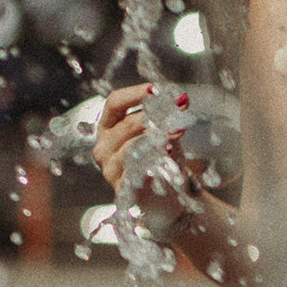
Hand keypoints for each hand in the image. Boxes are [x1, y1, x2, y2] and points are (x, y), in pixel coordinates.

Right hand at [91, 79, 193, 198]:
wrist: (166, 197)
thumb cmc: (160, 161)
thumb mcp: (164, 134)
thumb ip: (169, 117)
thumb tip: (182, 99)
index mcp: (109, 127)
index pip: (114, 103)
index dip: (134, 94)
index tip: (156, 89)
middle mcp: (104, 147)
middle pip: (126, 124)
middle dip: (153, 117)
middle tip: (177, 112)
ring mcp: (110, 168)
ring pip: (130, 148)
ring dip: (155, 138)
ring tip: (176, 131)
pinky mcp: (122, 188)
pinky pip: (137, 171)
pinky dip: (154, 160)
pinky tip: (168, 154)